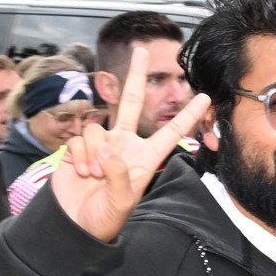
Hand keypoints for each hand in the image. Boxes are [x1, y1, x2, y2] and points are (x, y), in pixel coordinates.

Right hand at [47, 69, 212, 242]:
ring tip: (93, 176)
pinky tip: (81, 173)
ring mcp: (100, 145)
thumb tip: (107, 149)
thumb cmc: (102, 219)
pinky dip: (79, 156)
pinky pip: (80, 138)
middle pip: (132, 103)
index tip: (204, 97)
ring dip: (94, 152)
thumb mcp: (120, 203)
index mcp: (144, 159)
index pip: (170, 133)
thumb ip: (119, 175)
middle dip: (136, 76)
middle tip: (142, 51)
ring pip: (97, 127)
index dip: (187, 116)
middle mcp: (124, 145)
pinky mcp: (79, 147)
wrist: (72, 224)